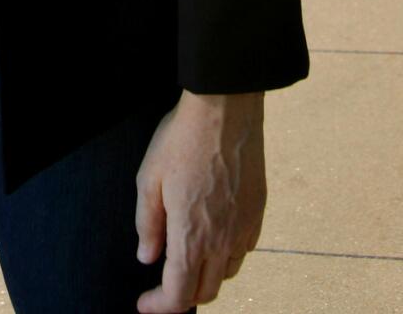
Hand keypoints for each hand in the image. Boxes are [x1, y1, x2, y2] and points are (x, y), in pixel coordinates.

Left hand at [134, 89, 265, 309]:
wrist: (225, 109)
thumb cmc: (182, 140)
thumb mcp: (149, 179)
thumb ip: (148, 224)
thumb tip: (147, 258)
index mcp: (192, 237)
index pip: (178, 295)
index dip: (159, 306)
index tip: (144, 304)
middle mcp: (222, 241)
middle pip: (205, 292)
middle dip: (182, 296)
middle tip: (162, 284)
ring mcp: (244, 228)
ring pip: (227, 274)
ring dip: (206, 277)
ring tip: (187, 258)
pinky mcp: (258, 212)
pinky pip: (244, 250)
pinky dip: (227, 256)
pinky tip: (214, 238)